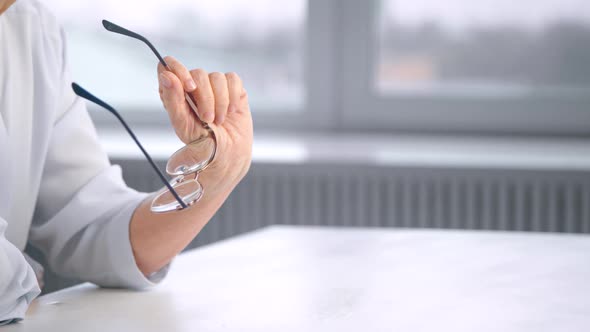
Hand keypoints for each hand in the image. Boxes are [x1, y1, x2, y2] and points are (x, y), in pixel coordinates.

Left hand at [157, 56, 252, 195]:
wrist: (229, 157)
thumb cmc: (203, 146)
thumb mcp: (184, 126)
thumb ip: (173, 100)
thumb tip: (167, 75)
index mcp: (174, 94)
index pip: (167, 66)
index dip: (178, 70)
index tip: (189, 88)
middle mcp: (192, 87)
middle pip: (197, 72)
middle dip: (205, 97)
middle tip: (207, 119)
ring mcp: (213, 87)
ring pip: (216, 77)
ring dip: (220, 101)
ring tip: (220, 121)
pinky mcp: (232, 89)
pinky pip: (233, 79)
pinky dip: (233, 97)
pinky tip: (231, 111)